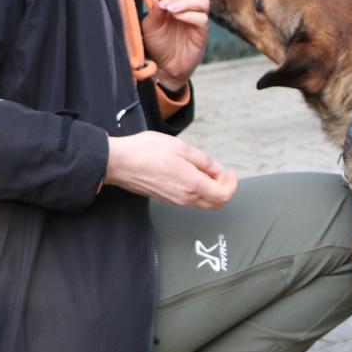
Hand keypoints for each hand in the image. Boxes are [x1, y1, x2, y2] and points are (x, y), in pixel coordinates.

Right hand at [103, 132, 237, 208]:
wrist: (118, 162)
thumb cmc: (145, 152)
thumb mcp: (180, 147)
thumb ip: (202, 160)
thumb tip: (216, 169)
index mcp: (191, 185)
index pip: (223, 195)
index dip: (232, 185)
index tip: (230, 173)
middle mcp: (184, 198)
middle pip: (215, 204)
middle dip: (224, 189)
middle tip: (222, 174)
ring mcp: (174, 201)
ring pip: (202, 203)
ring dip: (210, 189)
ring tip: (204, 170)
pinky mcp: (165, 199)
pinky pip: (189, 200)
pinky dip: (197, 190)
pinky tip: (190, 174)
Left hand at [143, 0, 209, 89]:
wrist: (163, 66)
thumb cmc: (156, 43)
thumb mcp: (149, 24)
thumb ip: (153, 8)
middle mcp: (190, 6)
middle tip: (166, 4)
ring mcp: (197, 19)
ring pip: (202, 0)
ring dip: (185, 1)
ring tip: (171, 11)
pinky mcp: (202, 32)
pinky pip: (202, 18)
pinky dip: (189, 14)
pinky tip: (177, 18)